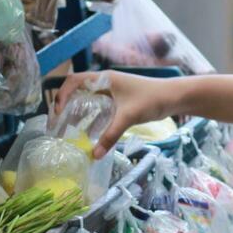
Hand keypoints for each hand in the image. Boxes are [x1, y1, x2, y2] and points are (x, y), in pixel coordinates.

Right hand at [56, 70, 177, 157]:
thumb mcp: (128, 117)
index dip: (62, 94)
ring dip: (76, 112)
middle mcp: (105, 82)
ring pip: (87, 100)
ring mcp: (111, 91)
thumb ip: (111, 136)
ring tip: (67, 129)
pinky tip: (87, 131)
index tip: (57, 111)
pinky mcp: (118, 100)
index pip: (74, 80)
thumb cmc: (152, 99)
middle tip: (57, 123)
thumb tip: (94, 155)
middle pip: (77, 90)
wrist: (174, 98)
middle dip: (65, 105)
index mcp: (104, 78)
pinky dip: (89, 117)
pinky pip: (97, 107)